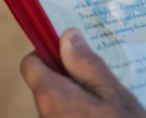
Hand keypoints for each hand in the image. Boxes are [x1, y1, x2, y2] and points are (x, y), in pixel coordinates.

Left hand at [20, 29, 145, 117]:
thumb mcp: (115, 96)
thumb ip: (87, 65)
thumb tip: (67, 36)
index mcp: (52, 97)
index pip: (30, 65)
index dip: (49, 54)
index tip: (74, 56)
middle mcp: (44, 117)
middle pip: (45, 87)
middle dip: (69, 81)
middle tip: (102, 85)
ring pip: (57, 107)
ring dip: (77, 102)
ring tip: (109, 109)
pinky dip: (79, 117)